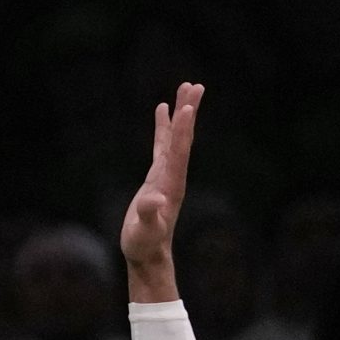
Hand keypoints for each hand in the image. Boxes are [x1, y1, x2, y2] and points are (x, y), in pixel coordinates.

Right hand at [120, 82, 202, 278]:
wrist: (148, 254)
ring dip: (180, 113)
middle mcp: (173, 175)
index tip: (187, 107)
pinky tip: (163, 110)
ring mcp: (167, 174)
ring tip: (184, 89)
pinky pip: (162, 145)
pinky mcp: (157, 176)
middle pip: (184, 138)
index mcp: (171, 184)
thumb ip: (149, 215)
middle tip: (195, 86)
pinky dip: (164, 127)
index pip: (178, 152)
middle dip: (189, 112)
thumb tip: (154, 201)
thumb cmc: (144, 244)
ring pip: (176, 137)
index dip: (182, 130)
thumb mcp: (144, 231)